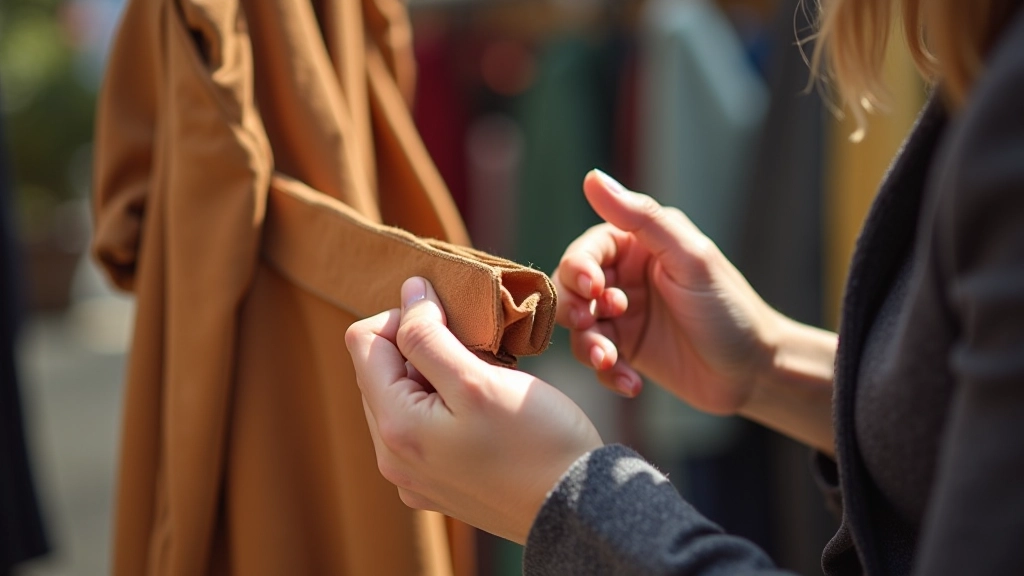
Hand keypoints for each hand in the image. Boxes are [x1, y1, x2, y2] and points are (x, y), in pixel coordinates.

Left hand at [345, 277, 603, 543]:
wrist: (578, 509)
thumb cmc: (537, 441)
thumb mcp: (478, 380)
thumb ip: (430, 336)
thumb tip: (408, 293)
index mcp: (395, 427)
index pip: (363, 342)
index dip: (405, 316)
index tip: (451, 319)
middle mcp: (393, 457)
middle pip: (379, 370)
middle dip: (420, 347)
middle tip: (473, 349)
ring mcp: (414, 475)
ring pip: (403, 397)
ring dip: (435, 374)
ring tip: (483, 378)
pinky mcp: (438, 484)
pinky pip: (423, 426)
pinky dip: (446, 404)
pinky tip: (484, 409)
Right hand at [553, 170, 782, 414]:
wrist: (755, 371)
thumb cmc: (729, 307)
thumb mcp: (689, 258)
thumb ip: (642, 218)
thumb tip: (594, 177)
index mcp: (638, 246)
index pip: (587, 250)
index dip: (579, 268)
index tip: (591, 287)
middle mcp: (625, 279)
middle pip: (573, 290)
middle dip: (576, 308)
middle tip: (591, 321)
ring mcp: (623, 317)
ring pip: (581, 328)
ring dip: (588, 345)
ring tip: (608, 360)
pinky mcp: (626, 352)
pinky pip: (598, 361)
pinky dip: (608, 373)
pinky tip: (630, 382)